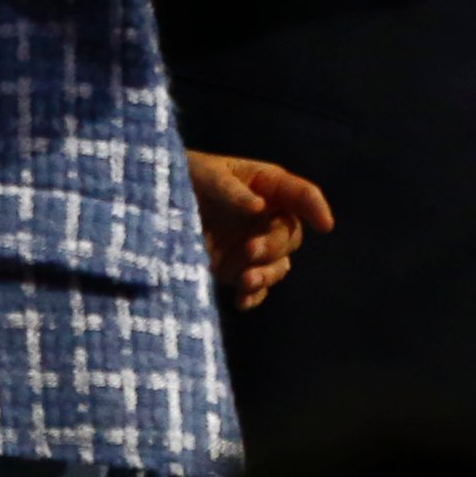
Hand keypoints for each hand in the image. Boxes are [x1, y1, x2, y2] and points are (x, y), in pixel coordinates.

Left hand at [185, 150, 335, 312]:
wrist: (151, 207)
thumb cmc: (183, 177)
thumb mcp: (203, 174)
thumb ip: (230, 190)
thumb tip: (258, 207)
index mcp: (266, 186)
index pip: (301, 194)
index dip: (316, 208)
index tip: (325, 225)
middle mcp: (267, 217)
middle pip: (291, 235)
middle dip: (275, 245)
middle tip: (250, 249)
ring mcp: (252, 245)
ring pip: (279, 264)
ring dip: (267, 274)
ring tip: (245, 280)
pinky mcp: (235, 270)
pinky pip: (255, 287)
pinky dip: (253, 296)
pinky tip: (241, 302)